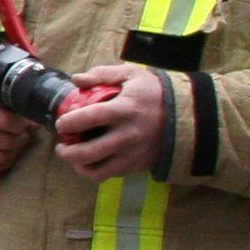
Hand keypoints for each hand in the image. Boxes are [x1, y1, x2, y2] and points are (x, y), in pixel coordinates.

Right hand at [0, 87, 37, 176]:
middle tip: (24, 133)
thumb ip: (10, 103)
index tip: (27, 121)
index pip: (6, 121)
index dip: (22, 124)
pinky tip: (7, 152)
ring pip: (1, 158)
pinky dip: (5, 162)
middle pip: (6, 142)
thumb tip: (36, 121)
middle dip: (21, 139)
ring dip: (15, 152)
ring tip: (17, 142)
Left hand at [53, 64, 166, 182]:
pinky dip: (96, 171)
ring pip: (97, 171)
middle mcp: (127, 135)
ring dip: (78, 166)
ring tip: (73, 157)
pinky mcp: (138, 165)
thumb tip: (76, 79)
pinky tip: (92, 160)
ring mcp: (133, 153)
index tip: (61, 123)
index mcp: (124, 110)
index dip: (68, 122)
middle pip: (87, 153)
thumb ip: (102, 74)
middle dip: (66, 152)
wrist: (188, 115)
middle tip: (61, 145)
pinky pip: (111, 175)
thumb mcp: (132, 75)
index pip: (88, 118)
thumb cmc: (155, 92)